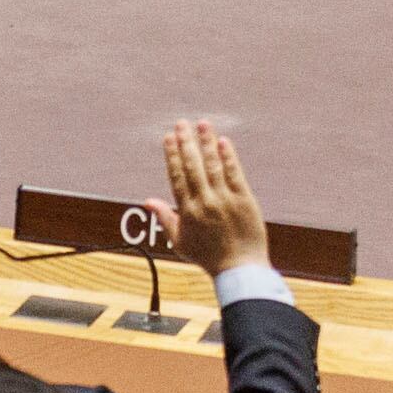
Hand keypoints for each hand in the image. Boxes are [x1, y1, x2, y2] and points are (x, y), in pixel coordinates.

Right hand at [143, 118, 269, 276]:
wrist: (240, 269)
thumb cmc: (209, 257)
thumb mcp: (180, 241)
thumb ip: (164, 217)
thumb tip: (148, 201)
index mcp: (187, 210)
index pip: (177, 175)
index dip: (172, 154)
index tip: (169, 137)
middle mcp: (205, 201)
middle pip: (193, 165)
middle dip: (186, 142)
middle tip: (181, 123)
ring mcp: (225, 200)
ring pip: (213, 165)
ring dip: (206, 143)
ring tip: (202, 124)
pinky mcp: (245, 201)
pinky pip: (235, 174)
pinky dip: (229, 158)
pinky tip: (224, 142)